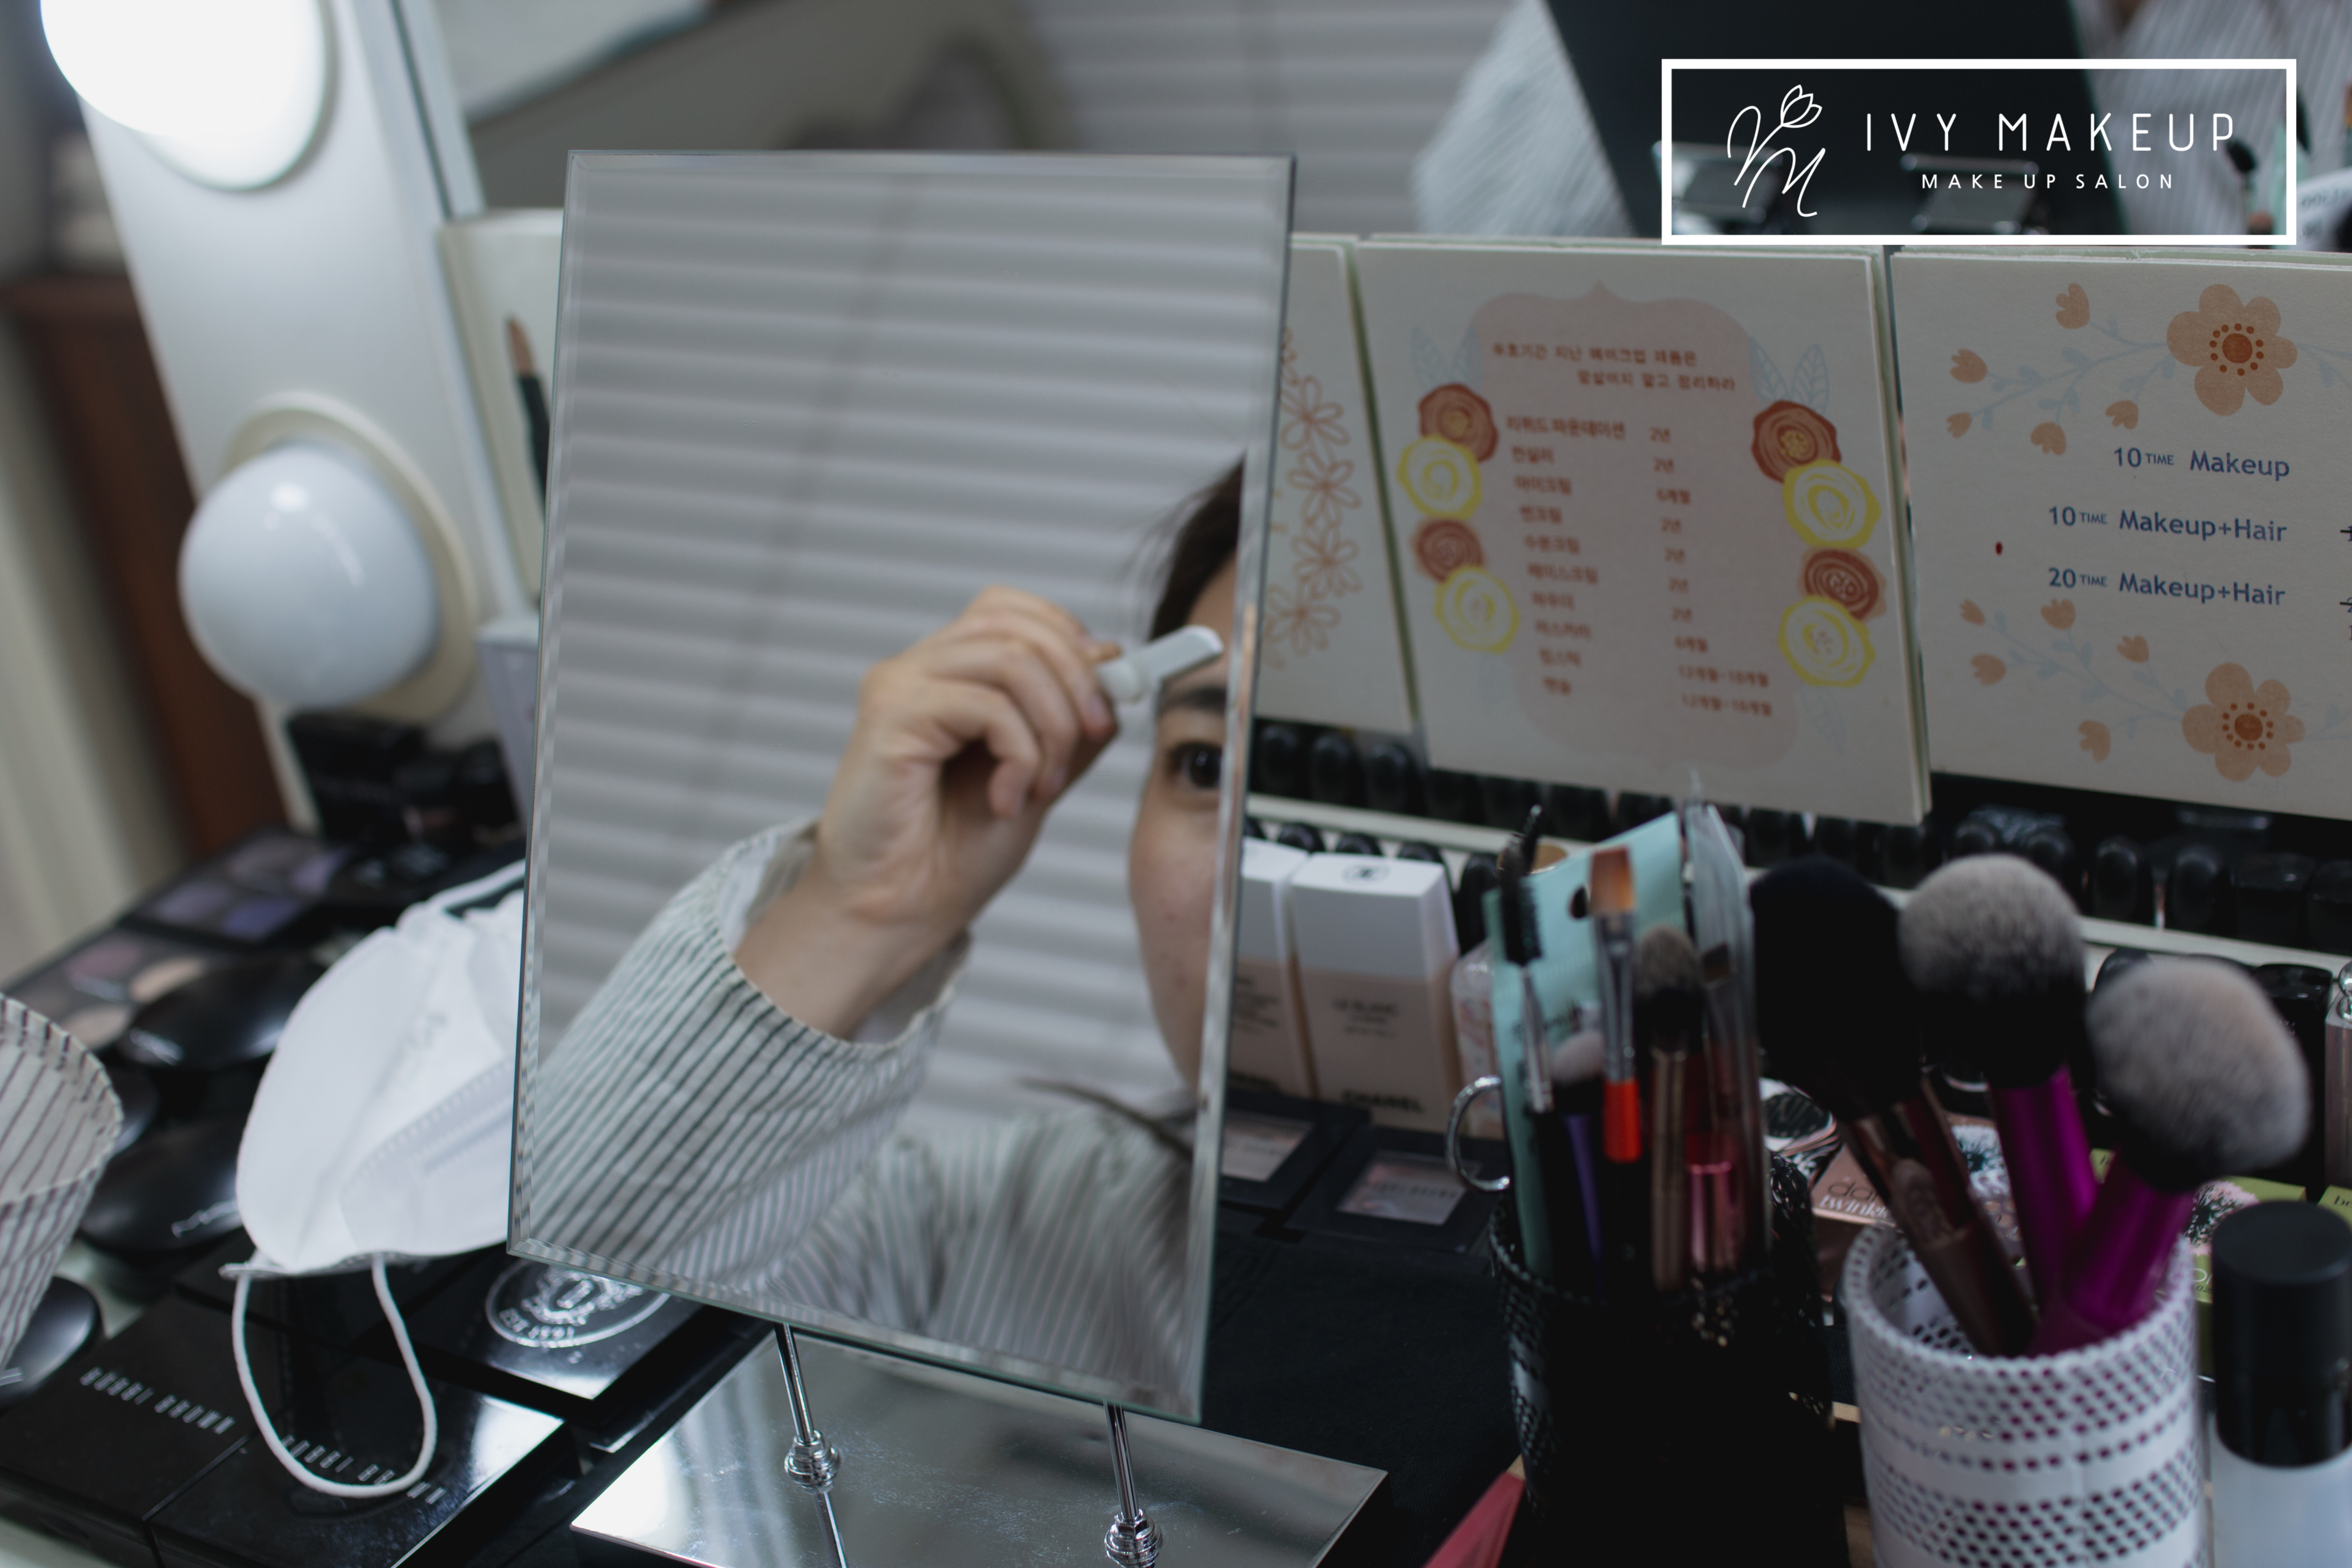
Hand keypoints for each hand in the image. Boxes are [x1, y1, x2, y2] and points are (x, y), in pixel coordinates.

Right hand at [734, 586, 1119, 1034]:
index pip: (1013, 610)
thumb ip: (1068, 724)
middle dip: (1078, 684)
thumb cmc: (952, 855)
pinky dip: (1020, 754)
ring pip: (1011, 659)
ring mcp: (900, 686)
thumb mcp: (1038, 777)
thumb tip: (1113, 668)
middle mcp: (918, 669)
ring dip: (1052, 726)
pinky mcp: (890, 715)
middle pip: (1019, 625)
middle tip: (1090, 740)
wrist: (895, 913)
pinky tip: (1005, 799)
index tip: (1104, 700)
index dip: (1071, 641)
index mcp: (947, 674)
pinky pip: (987, 705)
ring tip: (1042, 785)